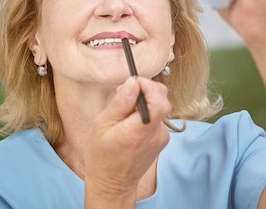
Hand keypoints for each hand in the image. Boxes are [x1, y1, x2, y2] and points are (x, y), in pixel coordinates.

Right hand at [84, 77, 170, 203]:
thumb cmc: (102, 156)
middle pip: (163, 100)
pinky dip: (146, 113)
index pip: (159, 100)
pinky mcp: (161, 140)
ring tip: (124, 111)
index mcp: (140, 130)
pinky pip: (157, 117)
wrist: (112, 183)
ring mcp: (161, 137)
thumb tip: (133, 82)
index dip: (149, 86)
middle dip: (146, 90)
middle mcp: (156, 134)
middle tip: (126, 94)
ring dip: (145, 102)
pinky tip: (130, 122)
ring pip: (160, 107)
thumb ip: (121, 103)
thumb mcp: (102, 125)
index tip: (133, 83)